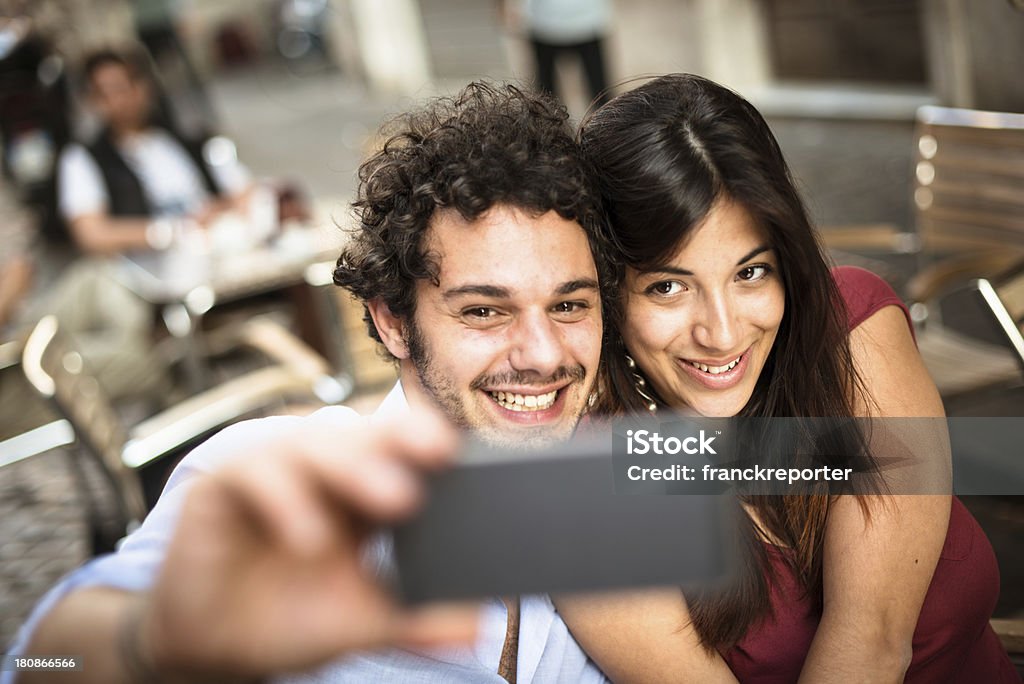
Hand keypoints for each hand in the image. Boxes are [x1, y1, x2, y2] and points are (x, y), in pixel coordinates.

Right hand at [139, 410, 477, 679]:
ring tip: (393, 501)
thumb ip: (415, 619)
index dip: (427, 439)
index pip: (397, 447)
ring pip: (311, 444)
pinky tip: (310, 537)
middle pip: (362, 435)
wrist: (213, 648)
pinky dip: (283, 499)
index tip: (460, 452)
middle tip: (436, 455)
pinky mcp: (222, 488)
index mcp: (360, 491)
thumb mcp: (362, 621)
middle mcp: (318, 471)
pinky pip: (252, 474)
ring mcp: (271, 472)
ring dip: (351, 467)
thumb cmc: (291, 617)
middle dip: (400, 442)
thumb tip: (478, 625)